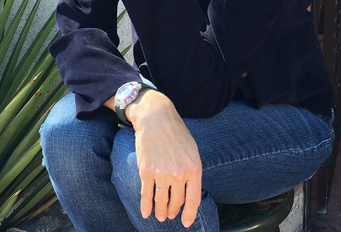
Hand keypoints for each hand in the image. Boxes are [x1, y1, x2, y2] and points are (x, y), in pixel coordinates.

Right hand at [128, 91, 202, 226]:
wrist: (157, 118)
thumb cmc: (177, 133)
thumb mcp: (192, 151)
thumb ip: (192, 170)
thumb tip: (189, 191)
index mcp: (194, 168)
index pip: (193, 199)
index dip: (189, 214)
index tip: (186, 223)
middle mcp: (179, 173)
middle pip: (177, 201)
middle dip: (174, 212)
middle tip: (171, 216)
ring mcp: (162, 173)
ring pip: (161, 200)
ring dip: (161, 212)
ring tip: (161, 217)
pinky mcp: (146, 171)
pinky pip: (146, 194)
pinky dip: (145, 206)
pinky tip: (146, 213)